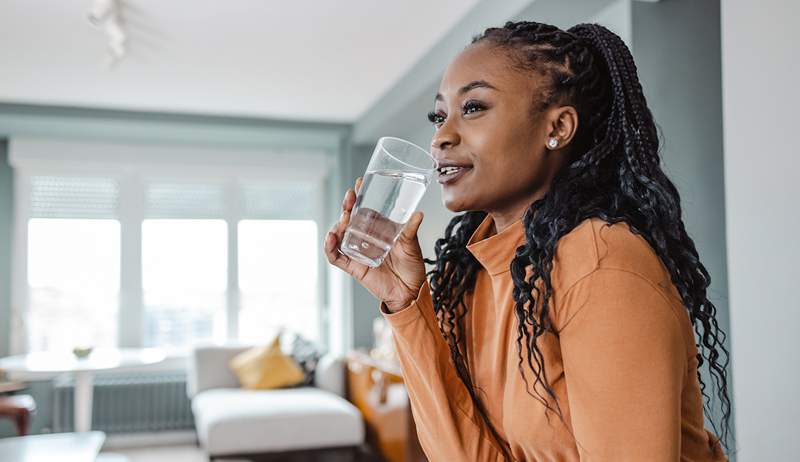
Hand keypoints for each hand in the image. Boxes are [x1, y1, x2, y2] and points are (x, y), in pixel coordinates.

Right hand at [323, 176, 426, 312]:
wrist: (410, 292)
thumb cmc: (412, 266)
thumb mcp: (412, 245)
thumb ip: (411, 230)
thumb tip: (418, 214)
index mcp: (377, 229)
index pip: (364, 209)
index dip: (359, 197)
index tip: (360, 183)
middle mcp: (364, 238)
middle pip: (349, 219)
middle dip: (347, 206)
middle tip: (350, 197)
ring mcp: (357, 252)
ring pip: (340, 235)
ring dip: (338, 224)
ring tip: (344, 218)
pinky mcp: (353, 266)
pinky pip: (336, 256)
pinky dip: (330, 247)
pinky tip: (332, 238)